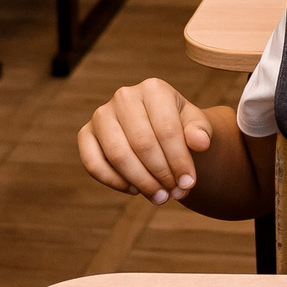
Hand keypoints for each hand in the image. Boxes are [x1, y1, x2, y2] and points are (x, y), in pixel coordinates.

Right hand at [77, 78, 212, 202]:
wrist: (160, 129)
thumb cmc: (181, 126)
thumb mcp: (196, 126)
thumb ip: (201, 131)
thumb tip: (200, 143)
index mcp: (154, 89)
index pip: (167, 129)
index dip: (179, 160)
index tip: (189, 183)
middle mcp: (124, 97)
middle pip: (142, 144)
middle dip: (161, 174)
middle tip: (174, 194)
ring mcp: (101, 114)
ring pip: (118, 155)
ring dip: (141, 181)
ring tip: (159, 197)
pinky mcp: (86, 134)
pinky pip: (94, 164)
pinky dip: (115, 182)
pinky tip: (136, 190)